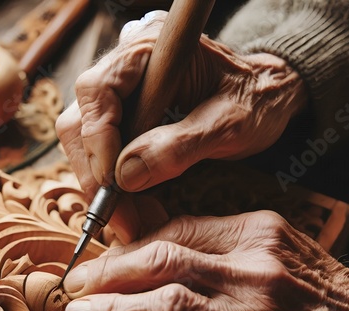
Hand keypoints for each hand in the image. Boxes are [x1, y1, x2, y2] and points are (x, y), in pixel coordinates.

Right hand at [55, 12, 306, 238]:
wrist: (267, 96)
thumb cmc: (255, 100)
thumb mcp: (229, 124)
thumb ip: (179, 147)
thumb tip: (124, 177)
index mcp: (149, 50)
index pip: (98, 92)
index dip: (98, 142)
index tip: (114, 185)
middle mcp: (127, 68)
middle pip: (80, 121)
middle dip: (95, 175)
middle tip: (118, 219)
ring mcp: (124, 94)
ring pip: (87, 142)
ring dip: (102, 186)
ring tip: (131, 221)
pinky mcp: (128, 117)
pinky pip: (105, 152)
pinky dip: (115, 185)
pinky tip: (135, 207)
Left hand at [63, 211, 348, 310]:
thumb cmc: (322, 292)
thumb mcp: (277, 247)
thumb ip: (222, 244)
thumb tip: (160, 251)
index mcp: (254, 234)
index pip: (175, 233)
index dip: (128, 250)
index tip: (100, 263)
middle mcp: (250, 270)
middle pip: (162, 264)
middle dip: (109, 276)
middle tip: (75, 289)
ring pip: (168, 306)